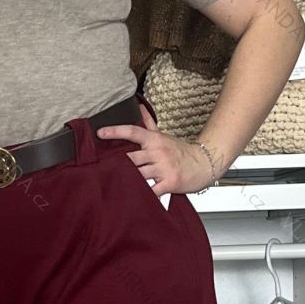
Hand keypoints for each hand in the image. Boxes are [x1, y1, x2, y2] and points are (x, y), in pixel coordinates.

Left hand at [96, 102, 219, 195]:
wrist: (204, 164)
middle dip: (117, 164)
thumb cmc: (181, 152)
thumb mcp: (163, 136)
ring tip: (114, 184)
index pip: (132, 132)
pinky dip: (142, 194)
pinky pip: (151, 190)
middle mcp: (158, 152)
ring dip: (127, 180)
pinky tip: (134, 197)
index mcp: (154, 140)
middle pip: (131, 158)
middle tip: (103, 168)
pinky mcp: (169, 182)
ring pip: (138, 174)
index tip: (100, 133)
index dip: (115, 131)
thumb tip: (139, 106)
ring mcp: (163, 168)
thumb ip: (148, 123)